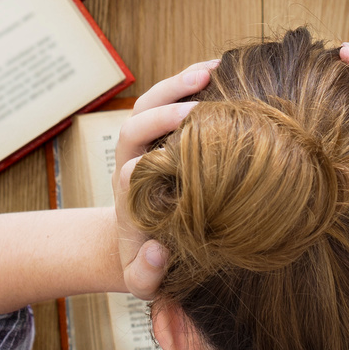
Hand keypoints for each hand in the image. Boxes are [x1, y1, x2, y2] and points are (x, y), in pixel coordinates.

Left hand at [112, 61, 212, 299]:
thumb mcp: (142, 280)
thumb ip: (146, 274)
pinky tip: (221, 69)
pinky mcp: (161, 129)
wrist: (136, 241)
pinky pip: (169, 97)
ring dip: (177, 83)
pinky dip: (190, 81)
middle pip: (136, 123)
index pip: (129, 169)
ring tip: (213, 69)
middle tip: (200, 101)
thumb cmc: (145, 262)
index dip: (147, 163)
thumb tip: (157, 251)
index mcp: (127, 194)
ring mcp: (145, 141)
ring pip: (151, 101)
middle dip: (164, 109)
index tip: (175, 162)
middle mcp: (132, 160)